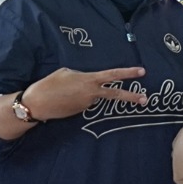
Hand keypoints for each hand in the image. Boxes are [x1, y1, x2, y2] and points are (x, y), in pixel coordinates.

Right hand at [23, 64, 149, 121]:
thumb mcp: (65, 72)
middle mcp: (91, 93)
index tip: (142, 71)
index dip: (128, 73)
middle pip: (115, 94)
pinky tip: (64, 98)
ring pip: (94, 96)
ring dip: (85, 93)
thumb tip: (86, 79)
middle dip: (131, 97)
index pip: (112, 75)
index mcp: (88, 80)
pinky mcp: (82, 112)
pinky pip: (84, 102)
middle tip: (145, 99)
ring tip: (64, 92)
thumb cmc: (48, 85)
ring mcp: (87, 104)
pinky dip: (78, 98)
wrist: (37, 104)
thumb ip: (80, 74)